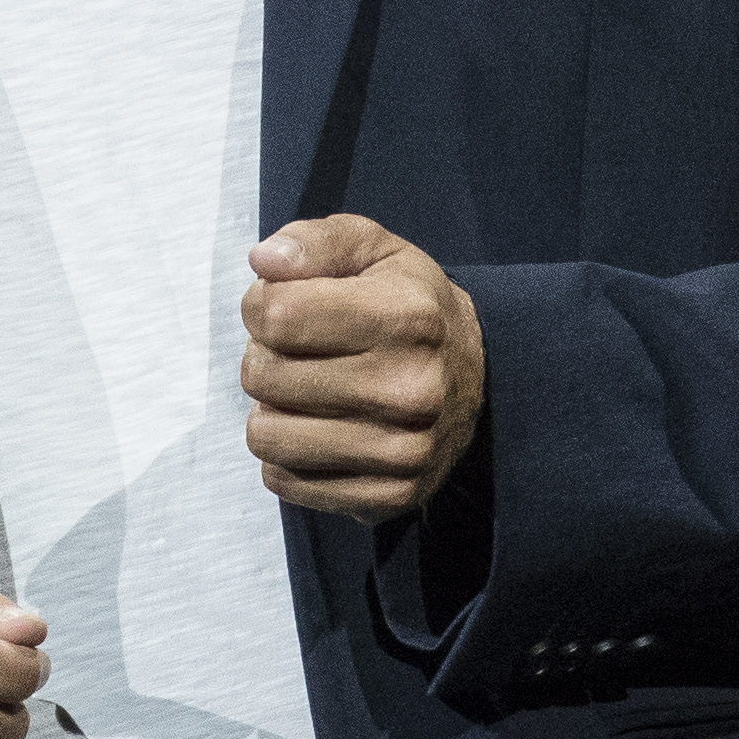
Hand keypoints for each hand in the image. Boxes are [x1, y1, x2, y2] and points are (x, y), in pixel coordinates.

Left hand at [241, 214, 485, 522]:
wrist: (477, 375)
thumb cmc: (407, 302)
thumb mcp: (371, 249)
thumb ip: (313, 242)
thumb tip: (264, 262)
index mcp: (406, 318)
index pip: (275, 316)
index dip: (261, 305)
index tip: (284, 306)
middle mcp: (411, 389)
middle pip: (262, 376)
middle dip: (263, 356)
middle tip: (298, 353)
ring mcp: (405, 452)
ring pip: (266, 436)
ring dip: (270, 409)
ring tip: (305, 391)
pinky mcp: (392, 496)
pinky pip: (284, 481)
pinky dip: (286, 454)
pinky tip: (318, 429)